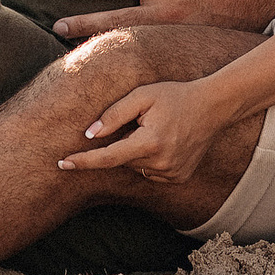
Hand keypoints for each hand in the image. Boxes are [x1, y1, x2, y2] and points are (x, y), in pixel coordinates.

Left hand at [52, 0, 274, 38]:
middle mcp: (167, 10)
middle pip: (115, 19)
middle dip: (83, 24)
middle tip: (56, 27)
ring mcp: (176, 32)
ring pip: (130, 40)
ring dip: (101, 43)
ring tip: (73, 49)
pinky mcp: (186, 45)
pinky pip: (151, 52)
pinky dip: (129, 56)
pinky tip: (112, 62)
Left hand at [56, 77, 234, 184]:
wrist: (213, 107)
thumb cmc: (175, 96)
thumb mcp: (143, 95)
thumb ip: (114, 114)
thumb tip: (89, 134)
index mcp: (150, 142)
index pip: (108, 157)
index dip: (83, 161)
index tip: (61, 164)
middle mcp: (162, 163)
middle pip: (122, 160)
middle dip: (123, 142)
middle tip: (143, 122)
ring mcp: (172, 174)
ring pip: (136, 167)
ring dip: (136, 152)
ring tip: (158, 130)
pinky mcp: (178, 178)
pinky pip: (151, 172)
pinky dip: (150, 159)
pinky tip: (165, 141)